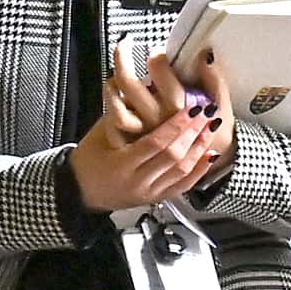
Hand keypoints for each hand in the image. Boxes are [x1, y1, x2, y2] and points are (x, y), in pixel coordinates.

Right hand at [74, 43, 230, 212]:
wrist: (79, 191)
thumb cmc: (88, 158)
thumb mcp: (101, 132)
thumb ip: (126, 115)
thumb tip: (153, 90)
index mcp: (121, 165)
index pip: (156, 143)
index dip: (176, 124)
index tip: (191, 106)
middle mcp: (137, 182)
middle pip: (173, 156)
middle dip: (193, 132)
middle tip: (207, 112)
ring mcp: (149, 193)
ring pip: (182, 171)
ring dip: (199, 147)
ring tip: (211, 127)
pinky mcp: (156, 199)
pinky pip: (183, 186)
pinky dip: (199, 170)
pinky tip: (209, 154)